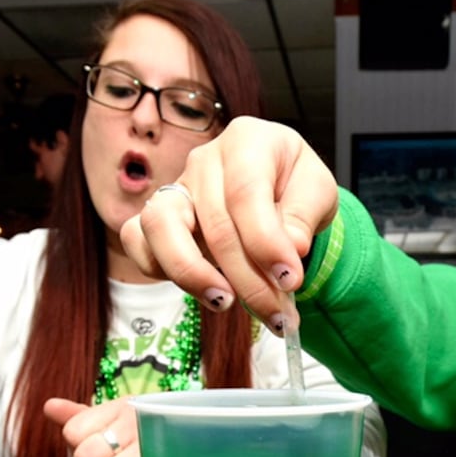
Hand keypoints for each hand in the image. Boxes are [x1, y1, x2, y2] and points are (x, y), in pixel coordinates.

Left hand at [44, 397, 146, 456]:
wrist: (202, 439)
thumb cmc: (152, 430)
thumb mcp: (117, 418)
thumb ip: (81, 416)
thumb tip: (49, 406)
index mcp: (120, 407)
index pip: (74, 432)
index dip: (83, 445)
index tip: (105, 446)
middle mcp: (135, 423)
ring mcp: (152, 448)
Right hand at [120, 116, 338, 331]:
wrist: (278, 191)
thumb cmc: (295, 188)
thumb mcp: (318, 192)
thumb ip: (305, 217)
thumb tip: (289, 248)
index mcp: (248, 141)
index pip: (246, 193)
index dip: (266, 243)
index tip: (289, 280)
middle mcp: (205, 160)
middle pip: (214, 225)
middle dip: (248, 281)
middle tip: (278, 315)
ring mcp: (176, 187)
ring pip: (159, 226)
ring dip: (192, 274)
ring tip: (226, 302)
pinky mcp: (157, 215)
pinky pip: (137, 240)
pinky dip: (159, 269)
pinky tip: (201, 289)